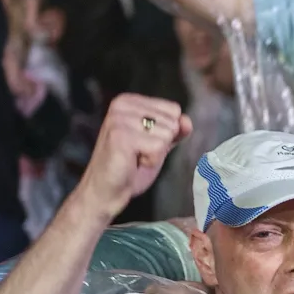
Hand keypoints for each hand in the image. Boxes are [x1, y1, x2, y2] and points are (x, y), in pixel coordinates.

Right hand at [76, 95, 188, 220]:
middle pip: (172, 121)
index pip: (173, 109)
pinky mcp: (120, 136)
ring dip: (155, 153)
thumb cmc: (130, 168)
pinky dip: (151, 160)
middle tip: (138, 153)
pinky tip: (133, 162)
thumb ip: (174, 130)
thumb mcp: (158, 144)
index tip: (144, 143)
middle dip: (161, 144)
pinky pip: (158, 147)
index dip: (166, 132)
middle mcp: (122, 105)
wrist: (106, 192)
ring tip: (135, 157)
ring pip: (167, 134)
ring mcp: (119, 119)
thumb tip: (187, 121)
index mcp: (129, 101)